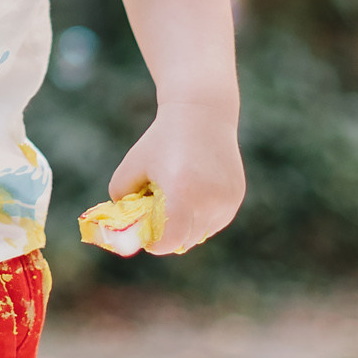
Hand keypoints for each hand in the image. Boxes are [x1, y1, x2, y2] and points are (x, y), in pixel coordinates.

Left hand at [104, 96, 244, 254]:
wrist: (201, 114)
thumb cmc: (160, 141)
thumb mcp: (131, 167)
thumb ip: (121, 199)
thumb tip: (128, 228)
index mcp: (182, 195)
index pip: (168, 243)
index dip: (154, 242)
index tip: (145, 232)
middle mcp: (209, 202)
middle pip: (184, 241)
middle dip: (168, 232)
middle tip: (157, 211)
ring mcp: (226, 201)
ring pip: (201, 233)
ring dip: (186, 225)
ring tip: (176, 196)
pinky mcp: (236, 197)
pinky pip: (214, 221)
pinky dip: (201, 215)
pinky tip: (193, 191)